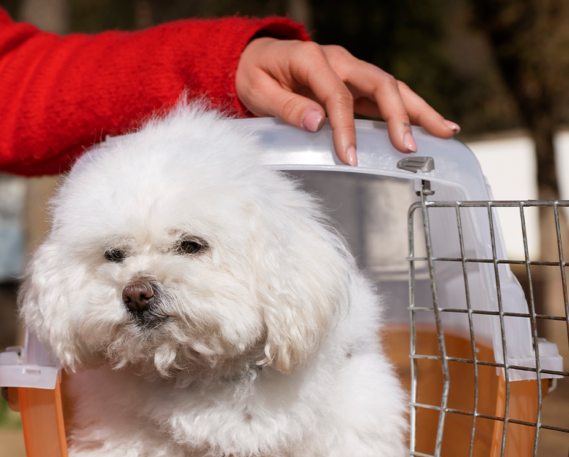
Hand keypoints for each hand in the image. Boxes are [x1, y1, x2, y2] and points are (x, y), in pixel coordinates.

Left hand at [235, 38, 460, 166]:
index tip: (351, 157)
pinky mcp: (354, 82)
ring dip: (418, 110)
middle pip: (380, 84)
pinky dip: (408, 110)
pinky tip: (429, 127)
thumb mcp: (258, 91)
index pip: (338, 96)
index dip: (346, 128)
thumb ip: (286, 106)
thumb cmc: (253, 75)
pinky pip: (385, 96)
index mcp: (312, 59)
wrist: (251, 58)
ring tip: (445, 132)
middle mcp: (338, 60)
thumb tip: (316, 123)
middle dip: (398, 116)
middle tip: (408, 147)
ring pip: (392, 87)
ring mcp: (350, 70)